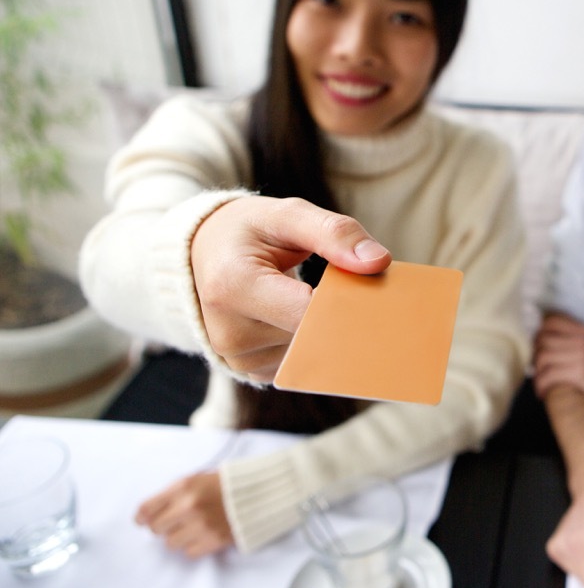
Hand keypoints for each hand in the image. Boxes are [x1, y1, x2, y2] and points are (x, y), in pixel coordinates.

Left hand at [135, 472, 233, 556]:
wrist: (258, 493)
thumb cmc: (224, 485)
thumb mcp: (195, 480)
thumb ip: (172, 495)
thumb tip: (147, 515)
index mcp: (183, 487)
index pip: (146, 508)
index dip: (141, 517)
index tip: (143, 521)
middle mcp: (188, 506)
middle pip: (156, 529)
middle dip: (163, 526)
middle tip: (175, 522)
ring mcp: (201, 525)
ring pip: (171, 543)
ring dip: (179, 537)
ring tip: (192, 528)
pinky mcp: (212, 540)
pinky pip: (189, 552)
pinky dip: (194, 546)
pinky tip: (203, 535)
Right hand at [190, 196, 390, 380]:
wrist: (201, 256)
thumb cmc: (248, 232)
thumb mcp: (287, 215)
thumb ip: (334, 234)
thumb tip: (378, 262)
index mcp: (233, 286)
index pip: (308, 312)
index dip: (346, 302)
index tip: (373, 288)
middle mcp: (229, 332)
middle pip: (313, 338)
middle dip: (344, 318)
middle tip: (361, 292)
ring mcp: (238, 359)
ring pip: (312, 355)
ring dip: (330, 332)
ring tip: (325, 301)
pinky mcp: (251, 372)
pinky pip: (301, 365)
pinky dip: (315, 344)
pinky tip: (313, 320)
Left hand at [533, 314, 583, 418]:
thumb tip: (565, 345)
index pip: (552, 322)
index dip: (539, 335)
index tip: (539, 349)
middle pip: (542, 339)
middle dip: (535, 355)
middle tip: (537, 369)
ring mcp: (581, 355)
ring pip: (542, 358)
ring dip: (536, 373)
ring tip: (540, 384)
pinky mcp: (579, 374)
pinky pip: (547, 376)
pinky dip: (541, 386)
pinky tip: (543, 394)